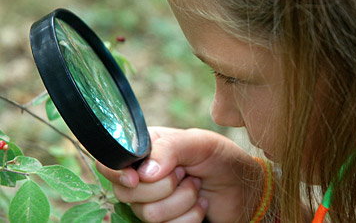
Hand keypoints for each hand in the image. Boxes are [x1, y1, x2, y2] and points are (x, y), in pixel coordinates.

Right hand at [96, 127, 260, 222]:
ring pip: (148, 213)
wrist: (243, 189)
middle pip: (127, 192)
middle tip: (186, 174)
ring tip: (197, 187)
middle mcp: (143, 178)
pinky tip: (200, 205)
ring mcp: (152, 203)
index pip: (111, 162)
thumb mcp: (201, 143)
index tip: (137, 178)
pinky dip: (190, 217)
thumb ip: (171, 148)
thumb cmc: (221, 160)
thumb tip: (145, 172)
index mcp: (145, 151)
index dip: (118, 172)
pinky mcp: (166, 222)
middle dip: (165, 186)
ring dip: (182, 201)